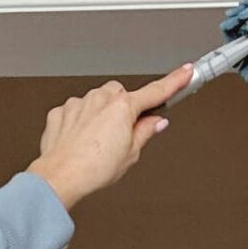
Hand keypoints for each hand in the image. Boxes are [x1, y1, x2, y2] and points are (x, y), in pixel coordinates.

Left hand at [26, 64, 192, 209]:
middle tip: (125, 133)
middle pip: (123, 96)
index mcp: (123, 107)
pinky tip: (82, 141)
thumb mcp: (131, 154)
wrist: (60, 176)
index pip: (157, 91)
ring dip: (102, 116)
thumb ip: (145, 132)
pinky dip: (82, 123)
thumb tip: (155, 122)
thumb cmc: (93, 168)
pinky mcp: (61, 112)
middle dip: (126, 109)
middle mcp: (100, 99)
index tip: (186, 72)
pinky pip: (78, 112)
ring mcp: (79, 103)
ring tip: (99, 143)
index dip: (175, 81)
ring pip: (98, 101)